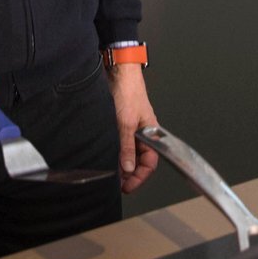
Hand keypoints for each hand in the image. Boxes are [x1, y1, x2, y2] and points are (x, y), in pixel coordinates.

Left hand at [106, 64, 158, 193]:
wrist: (118, 72)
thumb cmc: (129, 92)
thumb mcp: (126, 123)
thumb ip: (127, 147)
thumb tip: (127, 169)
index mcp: (151, 133)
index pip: (150, 161)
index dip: (140, 176)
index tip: (128, 186)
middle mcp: (142, 133)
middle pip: (139, 160)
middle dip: (129, 173)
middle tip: (117, 184)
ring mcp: (130, 129)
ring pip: (128, 153)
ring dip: (120, 164)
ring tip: (111, 174)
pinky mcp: (119, 124)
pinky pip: (119, 144)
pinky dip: (114, 153)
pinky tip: (106, 158)